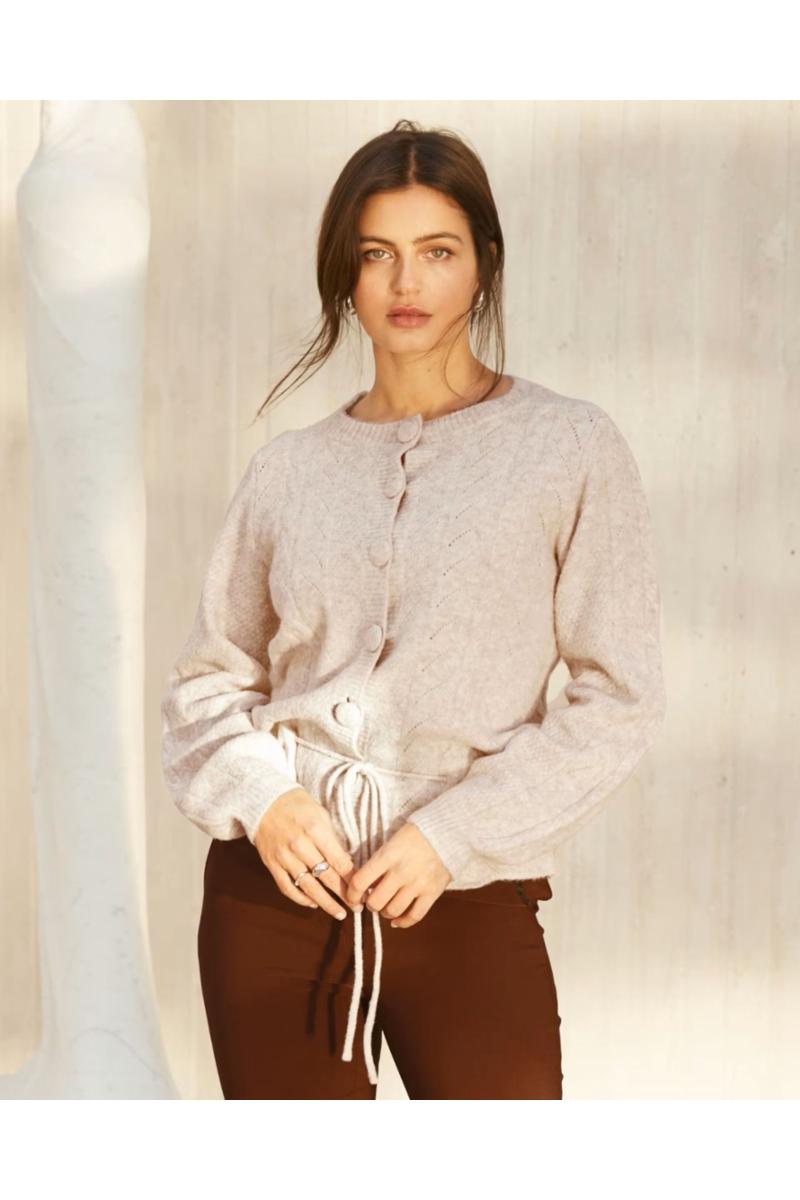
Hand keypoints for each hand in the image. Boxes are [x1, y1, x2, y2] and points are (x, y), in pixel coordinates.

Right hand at [253, 786, 357, 919]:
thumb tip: (348, 863)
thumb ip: (333, 839)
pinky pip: (287, 888)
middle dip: (344, 895)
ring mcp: (284, 857)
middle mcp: (300, 846)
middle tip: (357, 907)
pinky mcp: (272, 864)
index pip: (339, 861)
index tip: (364, 889)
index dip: (353, 879)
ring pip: (308, 887)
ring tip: (339, 913)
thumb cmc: (297, 805)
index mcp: (315, 830)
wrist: (263, 801)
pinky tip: (313, 904)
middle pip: (327, 877)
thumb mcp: (321, 814)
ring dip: (326, 903)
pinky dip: (301, 899)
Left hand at [345, 822, 452, 928]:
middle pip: (375, 902)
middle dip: (370, 904)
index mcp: (388, 856)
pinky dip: (403, 922)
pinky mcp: (432, 893)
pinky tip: (397, 921)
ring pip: (392, 911)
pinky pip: (414, 916)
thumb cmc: (417, 834)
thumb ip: (379, 861)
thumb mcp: (392, 840)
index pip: (360, 882)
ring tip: (386, 906)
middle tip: (373, 899)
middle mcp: (401, 872)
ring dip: (385, 912)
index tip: (353, 897)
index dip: (352, 894)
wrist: (449, 831)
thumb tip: (365, 884)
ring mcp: (418, 884)